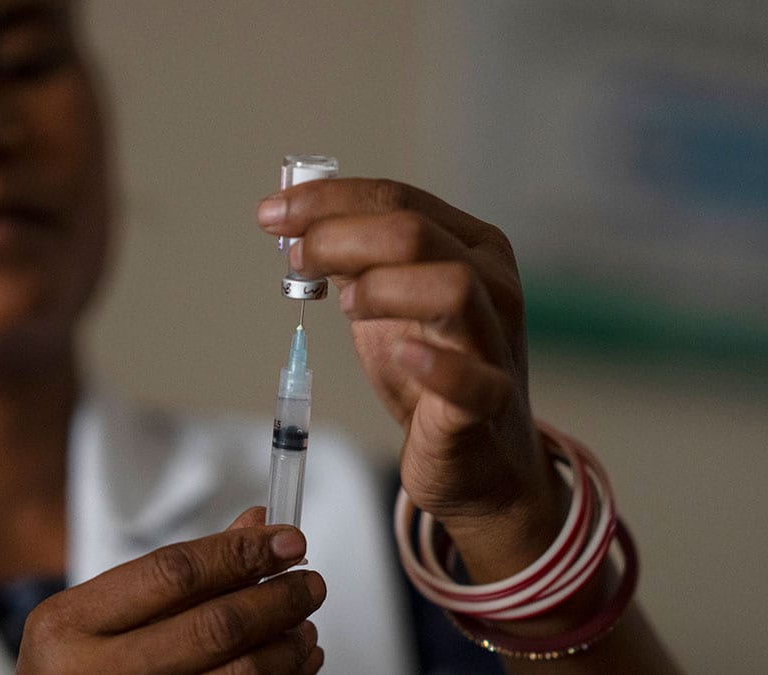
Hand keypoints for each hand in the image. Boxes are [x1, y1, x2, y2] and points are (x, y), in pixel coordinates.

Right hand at [16, 507, 325, 673]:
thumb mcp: (103, 612)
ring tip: (303, 626)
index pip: (174, 572)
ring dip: (286, 647)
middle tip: (310, 583)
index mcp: (72, 623)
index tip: (288, 540)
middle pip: (214, 628)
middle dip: (277, 600)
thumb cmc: (79, 664)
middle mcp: (97, 672)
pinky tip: (292, 665)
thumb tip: (256, 525)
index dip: (240, 552)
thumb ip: (178, 571)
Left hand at [258, 179, 563, 579]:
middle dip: (338, 236)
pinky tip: (401, 355)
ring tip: (346, 305)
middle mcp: (492, 283)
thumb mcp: (383, 303)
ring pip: (453, 285)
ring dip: (383, 286)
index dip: (327, 200)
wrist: (477, 458)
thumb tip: (296, 225)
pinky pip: (473, 380)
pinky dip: (436, 365)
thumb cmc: (428, 370)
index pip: (396, 198)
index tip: (273, 212)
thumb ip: (352, 261)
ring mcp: (495, 341)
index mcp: (468, 245)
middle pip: (414, 233)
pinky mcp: (490, 402)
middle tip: (295, 258)